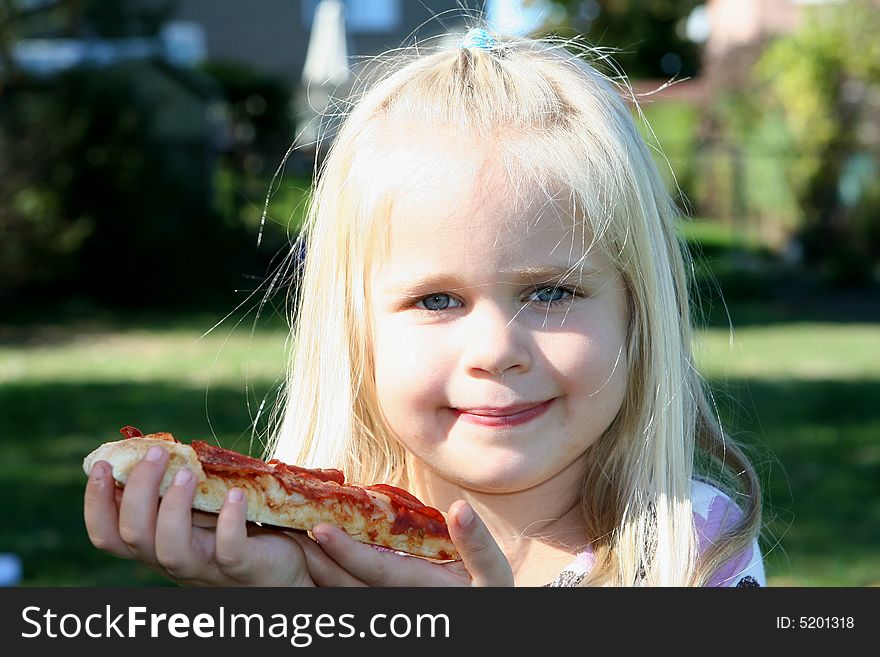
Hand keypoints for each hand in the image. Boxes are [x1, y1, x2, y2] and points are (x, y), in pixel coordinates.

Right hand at [84, 446, 314, 586]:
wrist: (284, 567)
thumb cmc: (237, 532)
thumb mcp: (200, 509)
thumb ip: (175, 490)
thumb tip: (150, 449)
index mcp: (158, 544)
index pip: (109, 535)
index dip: (95, 504)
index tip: (101, 464)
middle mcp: (174, 560)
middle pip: (134, 537)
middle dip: (138, 491)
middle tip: (157, 452)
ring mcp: (208, 568)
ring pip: (171, 551)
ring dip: (173, 507)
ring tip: (186, 472)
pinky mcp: (243, 568)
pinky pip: (229, 551)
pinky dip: (229, 522)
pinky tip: (234, 494)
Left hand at [297, 500, 514, 585]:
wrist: (485, 617)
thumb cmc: (491, 594)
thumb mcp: (493, 574)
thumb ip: (476, 543)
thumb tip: (460, 507)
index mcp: (419, 589)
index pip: (376, 570)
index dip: (346, 551)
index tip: (319, 529)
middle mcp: (396, 602)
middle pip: (345, 583)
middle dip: (315, 556)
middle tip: (284, 524)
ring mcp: (386, 605)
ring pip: (339, 589)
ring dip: (314, 563)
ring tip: (289, 530)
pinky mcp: (382, 602)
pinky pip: (347, 588)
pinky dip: (326, 570)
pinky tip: (311, 547)